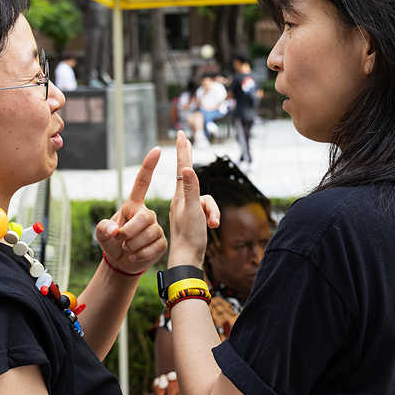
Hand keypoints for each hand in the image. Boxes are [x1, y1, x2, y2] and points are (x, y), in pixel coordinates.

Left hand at [94, 148, 166, 274]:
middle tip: (120, 240)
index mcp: (133, 206)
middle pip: (145, 217)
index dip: (149, 166)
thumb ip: (102, 228)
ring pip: (149, 234)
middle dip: (129, 232)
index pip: (142, 183)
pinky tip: (134, 256)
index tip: (157, 150)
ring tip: (126, 248)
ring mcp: (156, 228)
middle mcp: (147, 214)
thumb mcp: (101, 234)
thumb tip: (114, 229)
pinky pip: (154, 247)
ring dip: (133, 245)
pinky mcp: (161, 242)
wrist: (121, 262)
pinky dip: (140, 255)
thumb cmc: (111, 242)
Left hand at [168, 132, 220, 267]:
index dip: (183, 150)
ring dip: (214, 211)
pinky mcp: (193, 219)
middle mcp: (182, 200)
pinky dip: (213, 217)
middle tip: (185, 141)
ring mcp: (187, 209)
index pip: (182, 167)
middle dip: (189, 159)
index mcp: (180, 196)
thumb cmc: (189, 236)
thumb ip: (191, 190)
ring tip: (213, 225)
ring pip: (206, 200)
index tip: (181, 134)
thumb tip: (187, 168)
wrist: (187, 260)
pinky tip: (212, 228)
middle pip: (190, 176)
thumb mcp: (192, 211)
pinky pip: (206, 211)